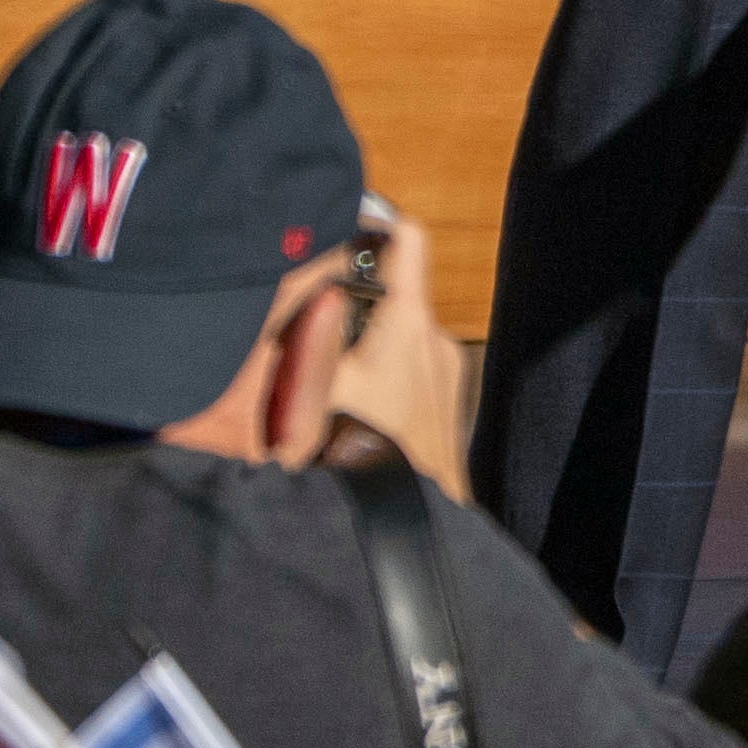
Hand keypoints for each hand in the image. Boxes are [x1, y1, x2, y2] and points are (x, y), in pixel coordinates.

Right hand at [329, 203, 475, 493]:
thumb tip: (308, 285)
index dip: (373, 218)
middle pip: (393, 292)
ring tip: (312, 370)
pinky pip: (407, 374)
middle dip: (348, 296)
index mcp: (411, 321)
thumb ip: (307, 332)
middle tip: (300, 313)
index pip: (405, 237)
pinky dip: (376, 377)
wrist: (410, 529)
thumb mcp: (314, 388)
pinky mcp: (445, 411)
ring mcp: (447, 378)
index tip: (338, 217)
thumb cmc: (359, 455)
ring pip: (396, 338)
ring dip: (359, 343)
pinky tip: (341, 410)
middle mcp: (437, 340)